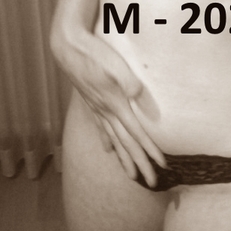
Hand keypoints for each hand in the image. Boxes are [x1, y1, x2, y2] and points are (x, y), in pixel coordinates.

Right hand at [53, 28, 165, 186]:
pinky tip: (109, 150)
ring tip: (132, 175)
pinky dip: (107, 141)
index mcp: (115, 104)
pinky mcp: (92, 102)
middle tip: (151, 183)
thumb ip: (128, 81)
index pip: (136, 134)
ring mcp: (97, 109)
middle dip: (139, 164)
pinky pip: (101, 128)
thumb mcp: (115, 64)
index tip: (162, 166)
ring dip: (124, 159)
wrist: (69, 46)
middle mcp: (106, 111)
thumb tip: (137, 94)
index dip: (149, 151)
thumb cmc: (95, 52)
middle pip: (126, 144)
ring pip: (114, 140)